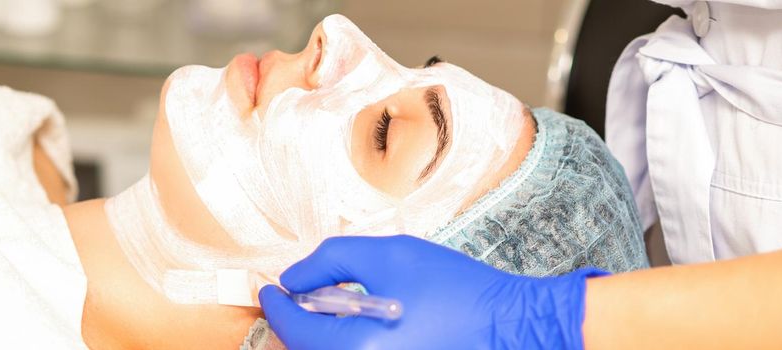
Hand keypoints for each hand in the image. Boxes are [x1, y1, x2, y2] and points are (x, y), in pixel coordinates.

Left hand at [259, 235, 605, 349]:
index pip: (294, 329)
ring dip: (320, 335)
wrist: (513, 325)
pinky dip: (344, 344)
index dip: (276, 304)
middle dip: (295, 323)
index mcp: (356, 347)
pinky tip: (360, 323)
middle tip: (300, 294)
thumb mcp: (390, 255)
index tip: (268, 288)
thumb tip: (293, 279)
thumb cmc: (457, 289)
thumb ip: (332, 261)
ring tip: (333, 306)